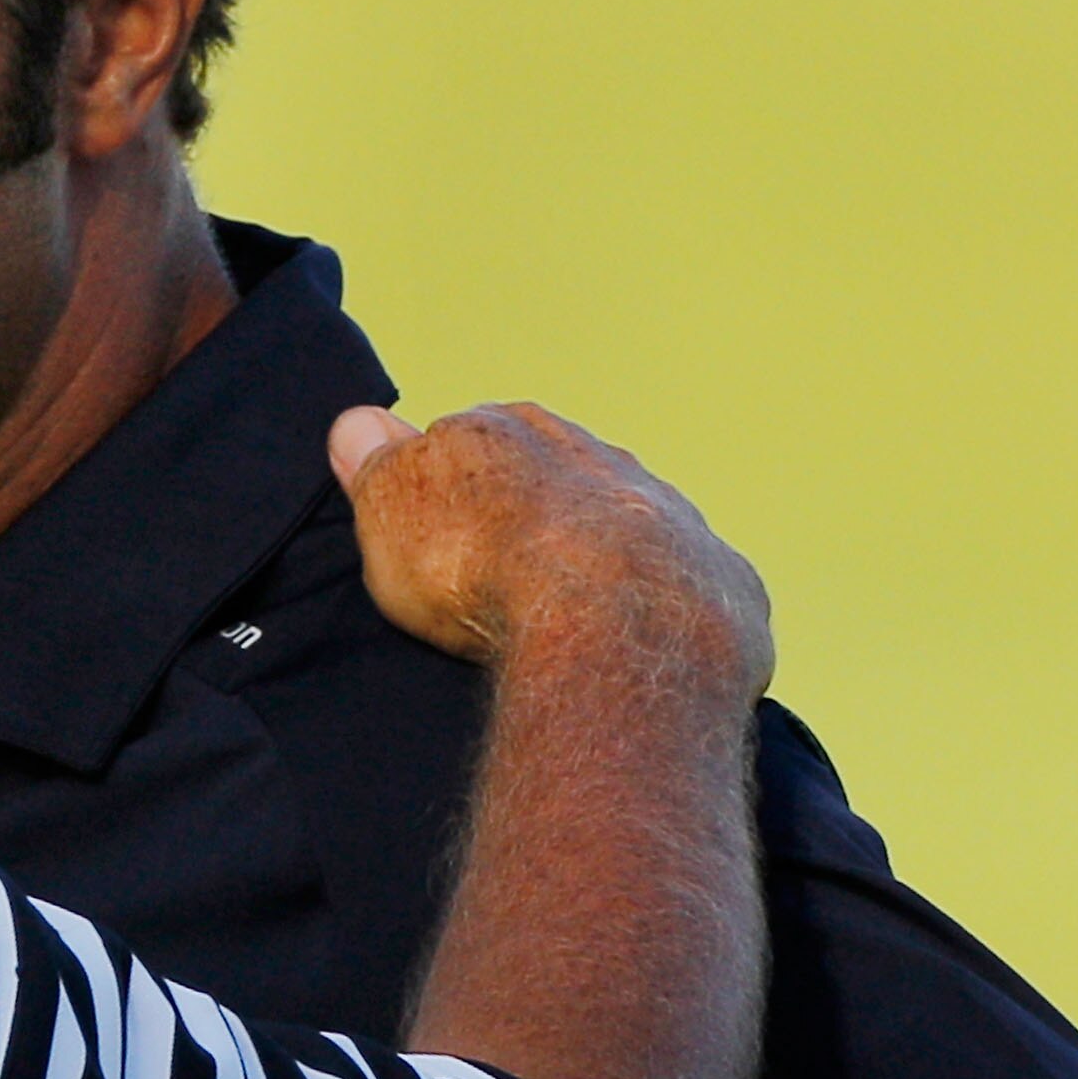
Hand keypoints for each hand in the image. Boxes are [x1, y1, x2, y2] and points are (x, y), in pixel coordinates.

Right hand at [329, 400, 773, 698]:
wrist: (610, 623)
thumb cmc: (484, 566)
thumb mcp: (391, 507)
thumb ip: (375, 462)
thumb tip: (359, 424)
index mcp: (509, 430)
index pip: (467, 442)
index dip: (445, 494)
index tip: (429, 542)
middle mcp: (597, 454)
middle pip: (551, 483)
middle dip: (526, 523)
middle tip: (489, 588)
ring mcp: (666, 513)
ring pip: (623, 531)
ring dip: (596, 568)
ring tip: (558, 629)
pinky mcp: (717, 577)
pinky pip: (683, 592)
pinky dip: (656, 618)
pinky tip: (629, 654)